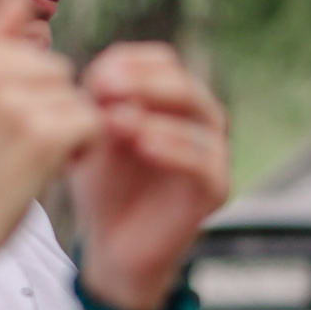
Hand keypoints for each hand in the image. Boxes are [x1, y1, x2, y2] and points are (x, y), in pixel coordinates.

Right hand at [0, 0, 100, 263]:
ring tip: (29, 157)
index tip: (1, 125)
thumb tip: (18, 0)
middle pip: (59, 72)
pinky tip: (53, 168)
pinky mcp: (46, 134)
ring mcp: (15, 102)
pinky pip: (93, 123)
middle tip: (16, 145)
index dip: (30, 93)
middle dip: (51, 108)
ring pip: (77, 98)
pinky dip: (84, 148)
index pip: (33, 55)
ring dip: (67, 130)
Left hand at [67, 44, 230, 309]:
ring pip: (202, 114)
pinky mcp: (217, 188)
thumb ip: (99, 107)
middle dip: (144, 81)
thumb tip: (104, 76)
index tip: (95, 76)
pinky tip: (142, 146)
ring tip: (116, 119)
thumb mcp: (93, 138)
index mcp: (173, 101)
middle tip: (106, 87)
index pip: (162, 61)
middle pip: (185, 82)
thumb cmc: (105, 187)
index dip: (131, 63)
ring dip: (157, 111)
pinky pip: (204, 161)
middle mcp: (201, 120)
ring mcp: (214, 153)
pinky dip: (174, 149)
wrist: (114, 248)